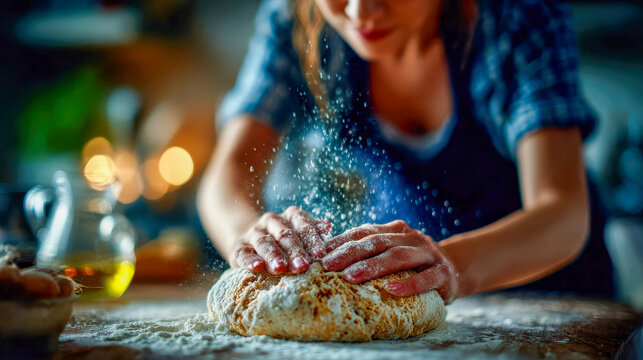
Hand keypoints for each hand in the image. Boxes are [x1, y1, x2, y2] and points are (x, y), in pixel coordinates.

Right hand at [229, 206, 331, 274]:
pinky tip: (257, 268)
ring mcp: (253, 233)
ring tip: (280, 268)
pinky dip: (250, 260)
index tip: (320, 255)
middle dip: (294, 251)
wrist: (252, 245)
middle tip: (303, 266)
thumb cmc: (286, 245)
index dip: (312, 240)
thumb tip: (327, 225)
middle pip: (284, 234)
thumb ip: (314, 233)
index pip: (303, 225)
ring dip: (273, 255)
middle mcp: (271, 221)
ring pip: (264, 242)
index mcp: (290, 217)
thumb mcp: (301, 237)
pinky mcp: (237, 248)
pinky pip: (243, 253)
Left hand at [322, 220, 457, 302]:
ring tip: (351, 278)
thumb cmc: (413, 264)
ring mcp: (428, 254)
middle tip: (328, 265)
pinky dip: (408, 284)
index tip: (320, 252)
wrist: (455, 269)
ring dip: (373, 267)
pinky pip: (425, 278)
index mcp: (395, 230)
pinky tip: (391, 291)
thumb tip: (328, 257)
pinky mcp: (443, 273)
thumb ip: (370, 251)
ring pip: (398, 257)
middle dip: (350, 253)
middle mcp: (411, 238)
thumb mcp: (393, 252)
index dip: (342, 240)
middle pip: (377, 242)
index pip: (365, 231)